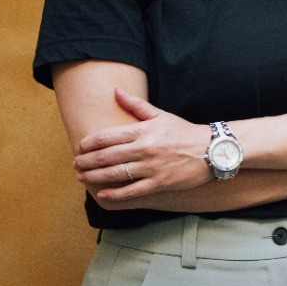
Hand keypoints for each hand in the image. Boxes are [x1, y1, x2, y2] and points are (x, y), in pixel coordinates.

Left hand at [74, 89, 211, 204]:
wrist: (211, 149)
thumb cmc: (183, 132)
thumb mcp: (160, 115)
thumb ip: (136, 105)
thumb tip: (116, 91)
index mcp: (144, 130)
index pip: (107, 136)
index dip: (89, 143)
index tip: (80, 147)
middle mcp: (145, 149)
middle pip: (106, 156)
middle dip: (86, 161)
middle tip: (75, 164)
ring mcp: (151, 167)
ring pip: (115, 174)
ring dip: (94, 177)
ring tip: (82, 177)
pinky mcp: (159, 183)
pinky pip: (132, 191)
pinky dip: (115, 194)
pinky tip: (103, 194)